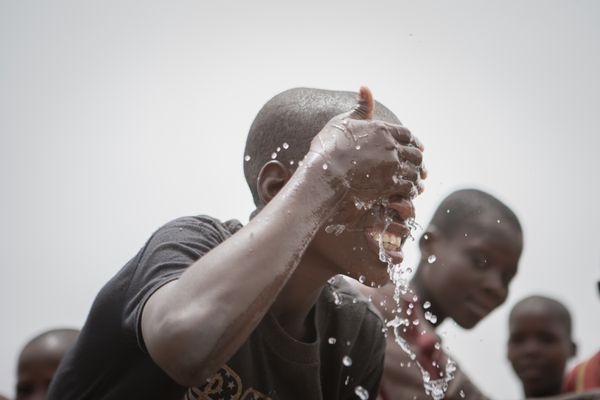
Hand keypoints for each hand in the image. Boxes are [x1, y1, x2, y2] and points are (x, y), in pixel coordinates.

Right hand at [307, 87, 425, 202]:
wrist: (323, 176)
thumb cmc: (328, 149)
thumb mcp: (342, 122)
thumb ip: (359, 108)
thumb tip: (365, 87)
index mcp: (381, 129)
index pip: (406, 134)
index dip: (413, 141)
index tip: (417, 147)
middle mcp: (391, 146)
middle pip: (415, 153)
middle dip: (418, 161)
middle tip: (421, 168)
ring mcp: (392, 166)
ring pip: (414, 171)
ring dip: (417, 178)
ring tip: (418, 185)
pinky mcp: (390, 185)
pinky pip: (409, 187)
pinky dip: (412, 191)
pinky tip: (409, 195)